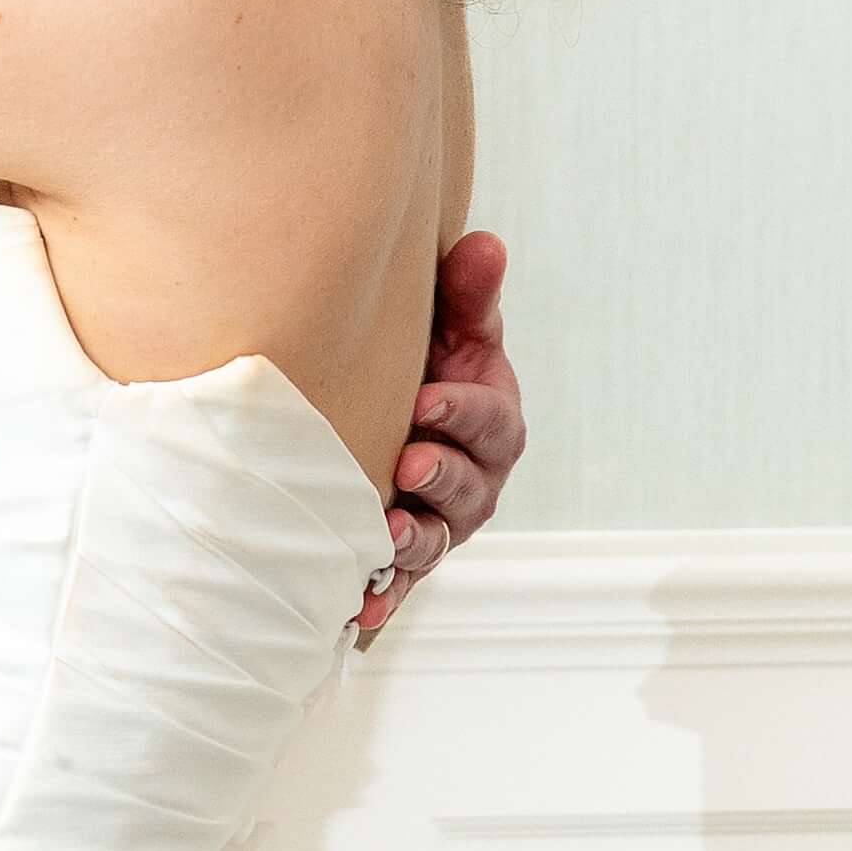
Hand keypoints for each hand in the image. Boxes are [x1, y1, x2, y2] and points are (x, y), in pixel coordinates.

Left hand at [359, 227, 522, 637]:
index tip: (428, 397)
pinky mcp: (403, 558)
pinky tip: (359, 608)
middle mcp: (474, 480)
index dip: (464, 411)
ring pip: (436, 539)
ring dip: (412, 540)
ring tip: (385, 533)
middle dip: (442, 476)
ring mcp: (440, 522)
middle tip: (408, 461)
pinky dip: (382, 596)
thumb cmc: (429, 361)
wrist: (390, 406)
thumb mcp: (452, 327)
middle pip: (470, 488)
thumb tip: (485, 242)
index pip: (491, 422)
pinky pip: (397, 584)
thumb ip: (468, 293)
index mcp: (491, 422)